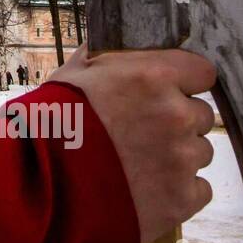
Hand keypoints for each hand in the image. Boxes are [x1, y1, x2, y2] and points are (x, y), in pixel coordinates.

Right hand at [50, 44, 217, 242]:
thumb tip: (118, 43)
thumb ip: (107, 55)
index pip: (202, 72)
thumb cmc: (52, 121)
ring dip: (177, 156)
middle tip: (142, 131)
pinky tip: (146, 187)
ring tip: (137, 162)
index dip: (184, 82)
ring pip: (199, 152)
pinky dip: (178, 189)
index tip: (169, 90)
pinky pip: (198, 189)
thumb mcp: (74, 72)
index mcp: (153, 77)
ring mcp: (181, 160)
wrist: (40, 182)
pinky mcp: (181, 199)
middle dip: (177, 121)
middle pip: (200, 115)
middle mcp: (176, 115)